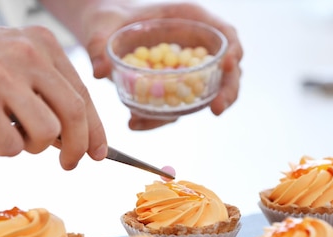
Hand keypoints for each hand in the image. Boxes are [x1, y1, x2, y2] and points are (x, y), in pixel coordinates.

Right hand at [0, 25, 107, 169]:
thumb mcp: (14, 60)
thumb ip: (48, 91)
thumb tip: (79, 136)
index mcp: (41, 44)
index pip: (82, 94)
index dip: (95, 130)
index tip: (99, 152)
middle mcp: (26, 55)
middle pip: (73, 115)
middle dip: (76, 148)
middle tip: (68, 163)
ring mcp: (1, 78)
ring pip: (46, 134)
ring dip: (32, 146)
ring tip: (9, 132)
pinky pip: (10, 147)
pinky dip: (2, 149)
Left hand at [79, 2, 242, 129]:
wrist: (103, 32)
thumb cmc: (110, 18)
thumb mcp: (103, 24)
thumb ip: (100, 43)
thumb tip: (100, 70)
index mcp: (189, 20)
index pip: (224, 33)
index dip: (233, 48)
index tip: (228, 63)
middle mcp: (194, 46)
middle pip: (226, 70)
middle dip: (227, 90)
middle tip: (216, 109)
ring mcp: (187, 71)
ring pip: (204, 94)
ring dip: (179, 117)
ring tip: (160, 121)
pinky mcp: (172, 90)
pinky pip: (174, 107)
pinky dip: (158, 119)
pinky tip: (134, 123)